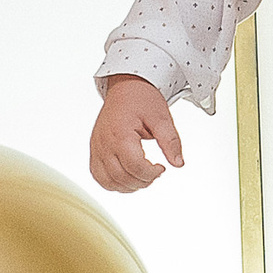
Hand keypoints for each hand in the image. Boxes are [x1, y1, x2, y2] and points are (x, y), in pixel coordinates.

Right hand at [90, 76, 183, 192]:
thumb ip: (171, 142)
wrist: (125, 85)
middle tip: (155, 172)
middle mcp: (104, 143)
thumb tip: (178, 163)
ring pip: (107, 181)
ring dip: (127, 186)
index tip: (161, 168)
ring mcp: (97, 147)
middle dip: (142, 181)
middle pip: (121, 177)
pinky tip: (127, 177)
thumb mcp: (162, 117)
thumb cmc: (142, 98)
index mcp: (121, 134)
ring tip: (143, 176)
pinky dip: (112, 183)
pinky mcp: (94, 149)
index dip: (151, 173)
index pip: (135, 167)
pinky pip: (97, 175)